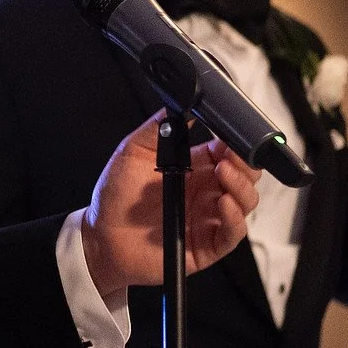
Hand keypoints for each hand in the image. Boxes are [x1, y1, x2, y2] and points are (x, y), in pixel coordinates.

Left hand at [80, 116, 259, 294]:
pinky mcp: (208, 244)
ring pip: (245, 201)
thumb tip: (180, 103)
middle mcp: (207, 191)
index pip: (229, 151)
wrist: (102, 236)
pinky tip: (223, 204)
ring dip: (241, 186)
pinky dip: (234, 217)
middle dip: (245, 163)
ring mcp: (210, 217)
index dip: (236, 142)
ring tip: (223, 173)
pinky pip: (233, 232)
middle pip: (245, 175)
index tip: (232, 135)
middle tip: (231, 156)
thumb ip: (159, 127)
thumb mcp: (133, 151)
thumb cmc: (117, 196)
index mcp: (194, 167)